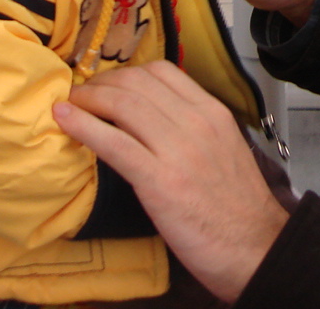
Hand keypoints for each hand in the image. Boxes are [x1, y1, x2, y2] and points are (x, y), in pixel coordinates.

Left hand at [55, 62, 287, 303]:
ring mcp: (178, 149)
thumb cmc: (237, 208)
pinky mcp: (159, 180)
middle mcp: (196, 122)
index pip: (163, 71)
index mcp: (212, 113)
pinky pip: (114, 143)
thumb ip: (193, 130)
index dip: (126, 73)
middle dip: (101, 83)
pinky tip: (66, 119)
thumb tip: (154, 121)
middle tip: (83, 94)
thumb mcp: (222, 150)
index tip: (107, 83)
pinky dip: (84, 126)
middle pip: (137, 83)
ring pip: (123, 105)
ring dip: (88, 100)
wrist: (254, 247)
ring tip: (71, 105)